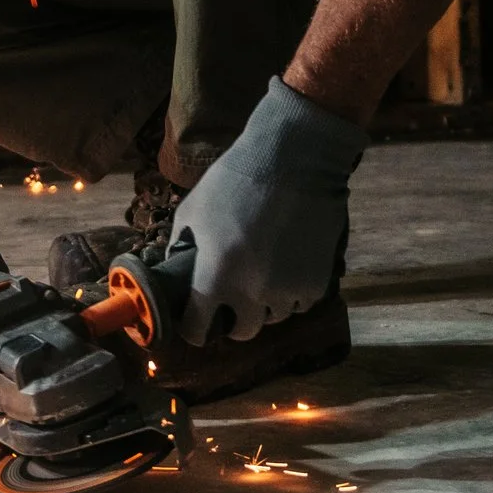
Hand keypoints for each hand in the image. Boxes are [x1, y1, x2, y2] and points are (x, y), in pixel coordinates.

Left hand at [172, 77, 364, 343]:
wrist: (293, 161)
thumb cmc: (235, 181)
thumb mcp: (192, 210)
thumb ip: (180, 248)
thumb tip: (176, 273)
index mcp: (215, 276)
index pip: (197, 330)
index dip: (193, 328)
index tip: (195, 322)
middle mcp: (252, 292)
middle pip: (242, 331)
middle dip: (234, 320)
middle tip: (233, 300)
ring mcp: (287, 290)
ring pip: (274, 316)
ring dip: (266, 303)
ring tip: (263, 273)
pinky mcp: (317, 283)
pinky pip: (300, 302)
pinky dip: (292, 291)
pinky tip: (287, 265)